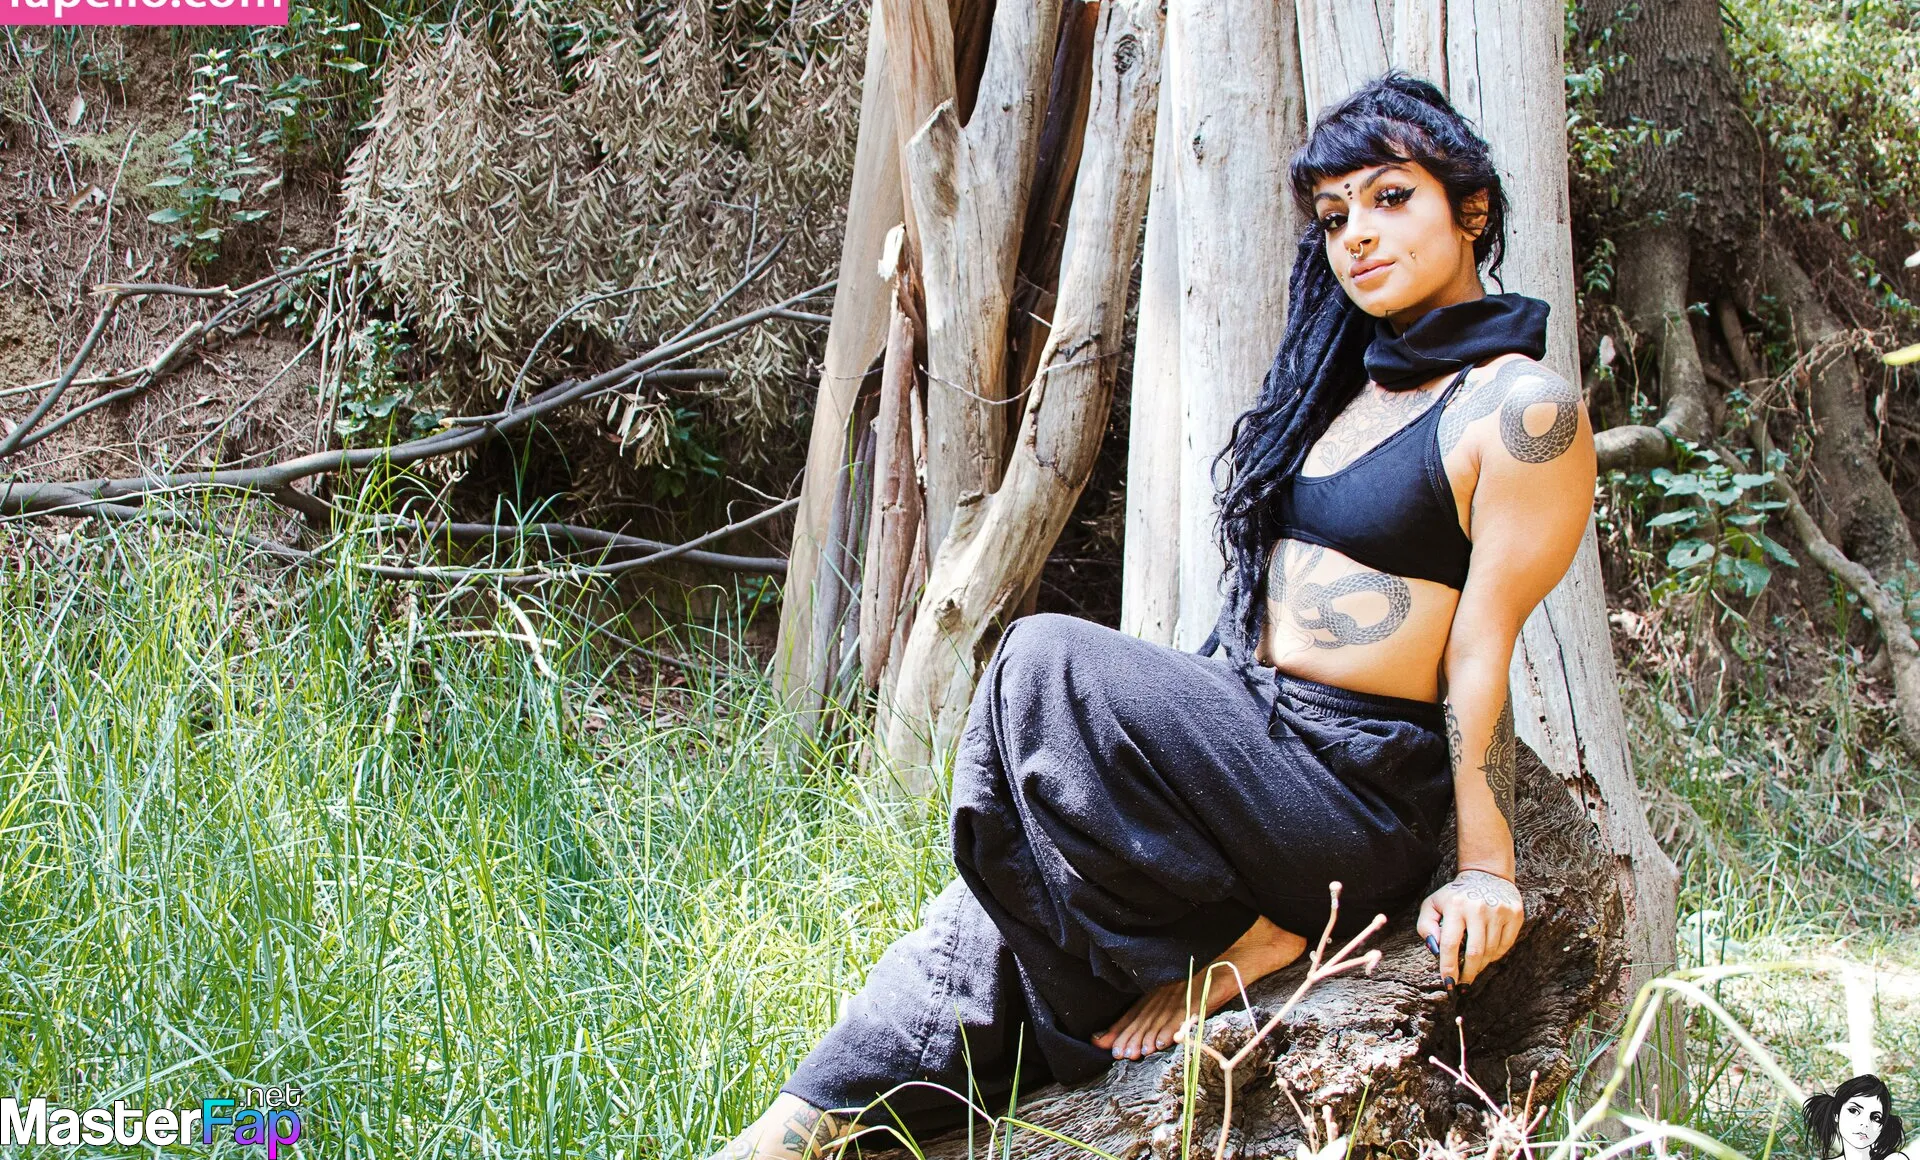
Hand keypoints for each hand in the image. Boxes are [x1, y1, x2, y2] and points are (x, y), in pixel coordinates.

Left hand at [1416, 868, 1523, 986]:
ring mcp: (1499, 911)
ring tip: (1473, 966)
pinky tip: (1487, 954)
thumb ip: (1426, 927)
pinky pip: (1505, 946)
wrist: (1486, 874)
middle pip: (1474, 952)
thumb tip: (1435, 950)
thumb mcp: (1433, 905)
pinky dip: (1495, 955)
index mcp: (1455, 906)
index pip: (1450, 944)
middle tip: (1463, 984)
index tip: (1449, 984)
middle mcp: (1478, 908)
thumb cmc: (1455, 896)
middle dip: (1468, 973)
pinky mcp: (1515, 914)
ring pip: (1491, 952)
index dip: (1449, 967)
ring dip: (1481, 965)